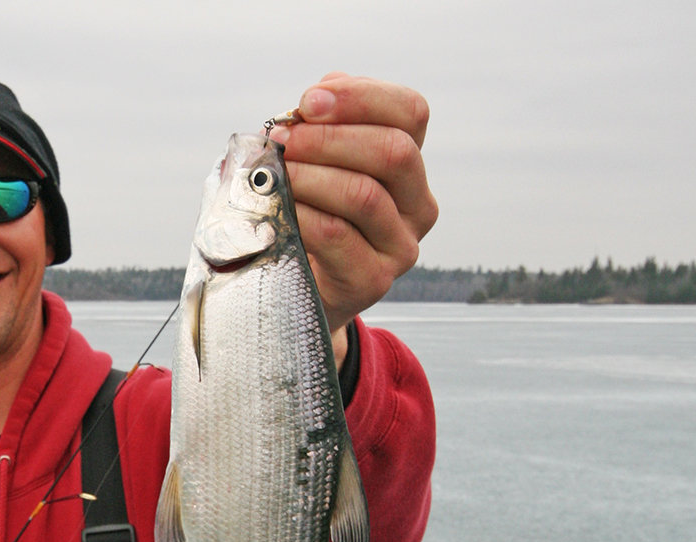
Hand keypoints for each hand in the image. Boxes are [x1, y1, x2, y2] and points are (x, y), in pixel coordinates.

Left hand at [271, 73, 438, 345]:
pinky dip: (302, 214)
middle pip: (392, 151)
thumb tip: (318, 96)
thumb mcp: (317, 164)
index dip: (361, 96)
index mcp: (410, 167)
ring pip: (364, 194)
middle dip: (329, 138)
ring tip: (276, 173)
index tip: (308, 100)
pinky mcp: (373, 280)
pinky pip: (336, 235)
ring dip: (312, 176)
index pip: (411, 113)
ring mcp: (401, 246)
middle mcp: (419, 205)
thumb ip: (324, 125)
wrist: (297, 290)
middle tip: (283, 139)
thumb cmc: (304, 218)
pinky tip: (279, 208)